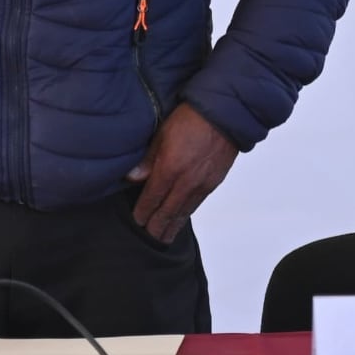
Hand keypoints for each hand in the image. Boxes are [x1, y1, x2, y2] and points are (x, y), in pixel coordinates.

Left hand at [126, 102, 237, 243]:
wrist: (223, 116)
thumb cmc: (188, 120)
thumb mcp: (160, 135)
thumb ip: (147, 160)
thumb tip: (131, 178)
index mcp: (170, 169)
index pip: (153, 197)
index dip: (144, 211)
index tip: (137, 221)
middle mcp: (186, 181)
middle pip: (169, 210)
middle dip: (158, 225)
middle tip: (149, 238)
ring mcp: (202, 184)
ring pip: (185, 210)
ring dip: (174, 225)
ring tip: (164, 237)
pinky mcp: (214, 182)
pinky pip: (197, 203)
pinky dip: (187, 214)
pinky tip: (182, 218)